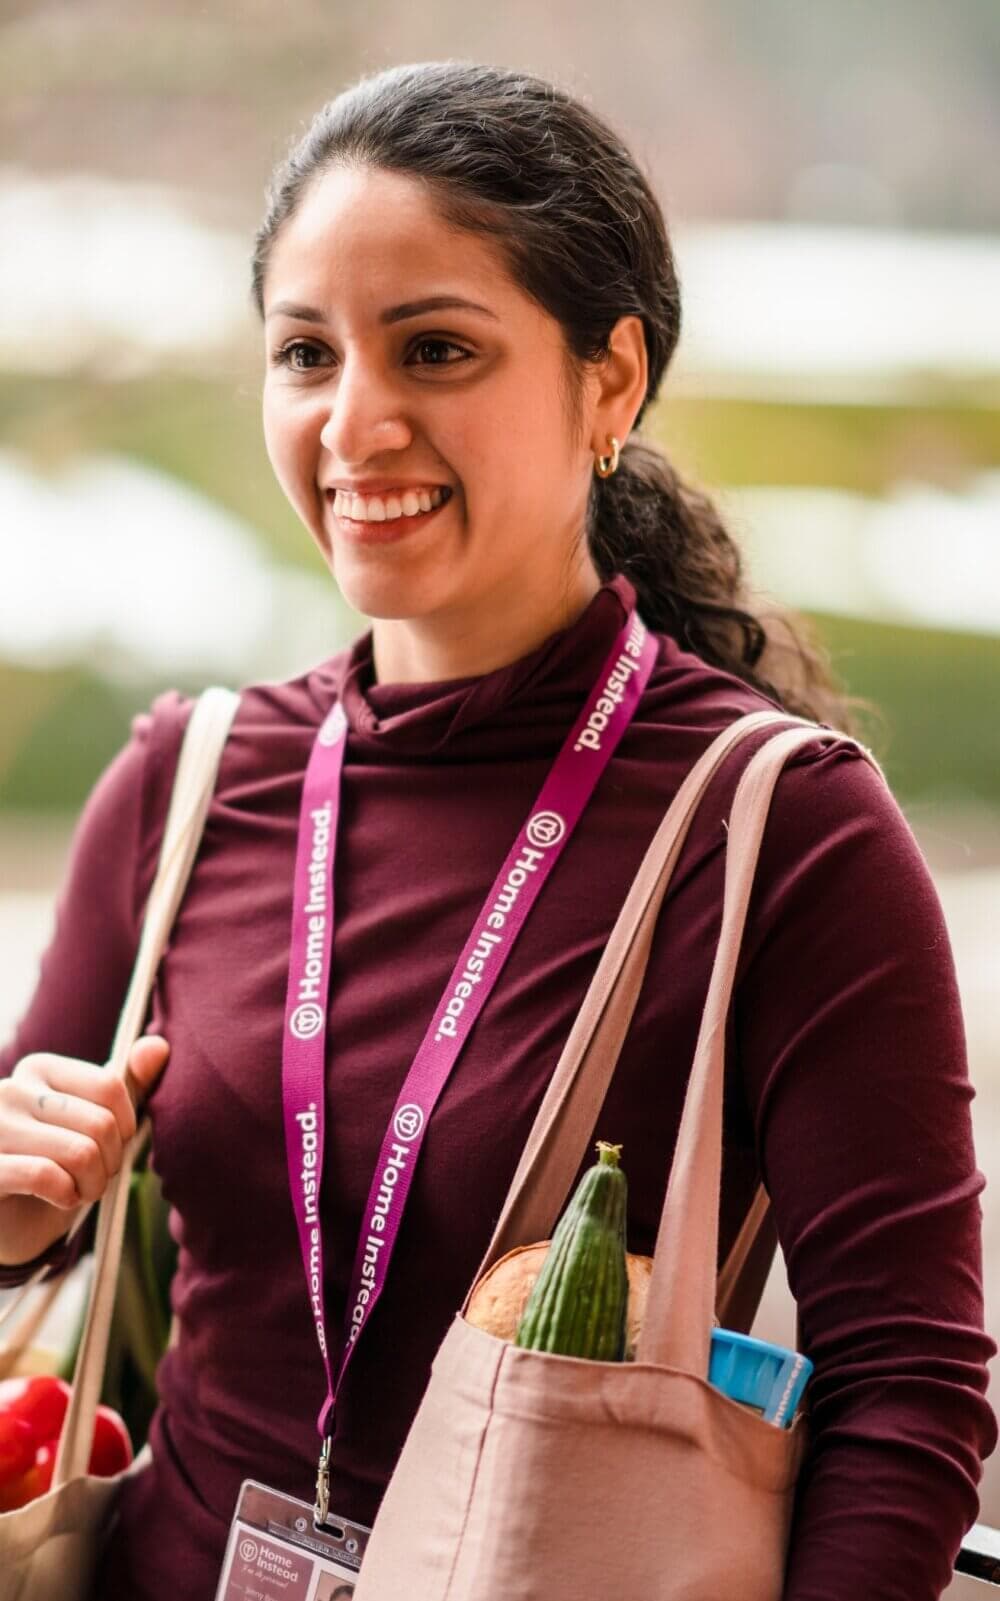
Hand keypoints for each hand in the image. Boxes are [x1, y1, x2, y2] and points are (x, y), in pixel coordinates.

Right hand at [0, 1037, 169, 1209]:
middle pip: (100, 1123)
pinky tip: (58, 1198)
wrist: (10, 1226)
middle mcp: (10, 1091)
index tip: (111, 1148)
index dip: (125, 1128)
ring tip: (78, 1190)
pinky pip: (46, 1176)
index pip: (110, 1086)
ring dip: (92, 1184)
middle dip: (110, 1163)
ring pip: (80, 1152)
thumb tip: (159, 1046)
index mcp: (39, 1070)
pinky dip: (66, 1194)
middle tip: (94, 1178)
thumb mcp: (94, 1125)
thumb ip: (126, 1086)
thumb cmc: (55, 1169)